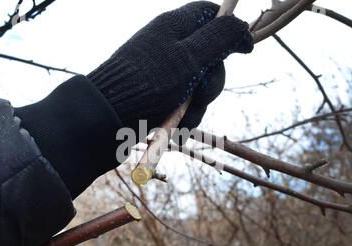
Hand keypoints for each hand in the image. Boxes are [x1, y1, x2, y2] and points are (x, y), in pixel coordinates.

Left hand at [88, 1, 252, 132]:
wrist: (107, 116)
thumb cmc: (149, 83)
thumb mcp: (190, 57)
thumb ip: (220, 38)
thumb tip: (242, 26)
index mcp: (175, 26)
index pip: (210, 14)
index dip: (230, 30)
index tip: (244, 51)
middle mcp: (169, 45)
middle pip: (209, 56)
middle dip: (212, 81)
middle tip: (201, 94)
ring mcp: (164, 71)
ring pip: (198, 84)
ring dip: (197, 105)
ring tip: (184, 117)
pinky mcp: (159, 93)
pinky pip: (183, 102)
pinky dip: (184, 115)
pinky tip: (176, 125)